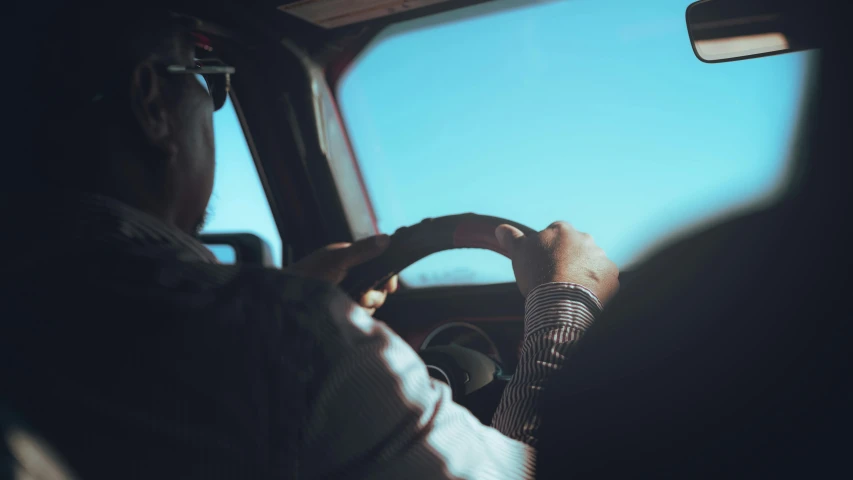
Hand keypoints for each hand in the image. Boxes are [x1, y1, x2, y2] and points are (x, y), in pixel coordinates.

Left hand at [286, 235, 398, 314]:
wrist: (284, 302)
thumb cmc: (307, 275)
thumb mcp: (337, 260)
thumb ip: (361, 250)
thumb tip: (385, 239)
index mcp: (349, 258)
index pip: (377, 264)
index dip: (386, 276)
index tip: (389, 287)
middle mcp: (349, 276)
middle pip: (377, 287)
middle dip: (375, 295)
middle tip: (363, 298)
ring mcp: (345, 294)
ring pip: (370, 303)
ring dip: (366, 306)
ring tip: (352, 305)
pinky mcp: (340, 311)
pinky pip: (359, 315)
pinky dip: (356, 315)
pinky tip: (346, 314)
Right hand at [495, 221, 618, 303]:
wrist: (560, 300)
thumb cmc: (537, 274)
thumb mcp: (519, 253)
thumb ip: (512, 238)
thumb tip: (500, 228)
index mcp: (562, 229)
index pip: (555, 232)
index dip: (548, 247)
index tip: (543, 261)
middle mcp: (585, 238)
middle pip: (576, 246)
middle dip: (569, 257)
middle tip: (556, 275)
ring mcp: (600, 257)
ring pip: (590, 261)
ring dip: (583, 270)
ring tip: (569, 287)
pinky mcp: (610, 275)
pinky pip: (602, 278)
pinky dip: (595, 285)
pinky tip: (582, 294)